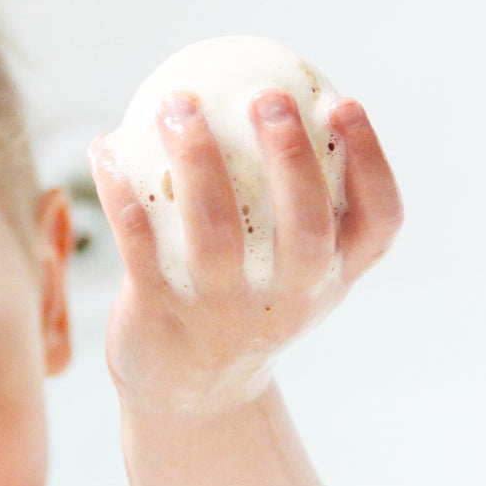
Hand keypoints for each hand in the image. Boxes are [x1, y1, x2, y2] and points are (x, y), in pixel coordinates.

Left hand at [89, 88, 401, 418]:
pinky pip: (140, 247)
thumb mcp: (293, 268)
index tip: (344, 102)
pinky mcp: (164, 318)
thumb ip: (300, 203)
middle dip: (292, 157)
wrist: (193, 393)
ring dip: (198, 162)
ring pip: (216, 235)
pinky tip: (106, 148)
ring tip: (178, 104)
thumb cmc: (249, 303)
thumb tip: (276, 92)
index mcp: (332, 277)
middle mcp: (291, 299)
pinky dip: (121, 194)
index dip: (371, 162)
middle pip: (306, 227)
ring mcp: (226, 313)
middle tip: (268, 95)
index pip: (379, 223)